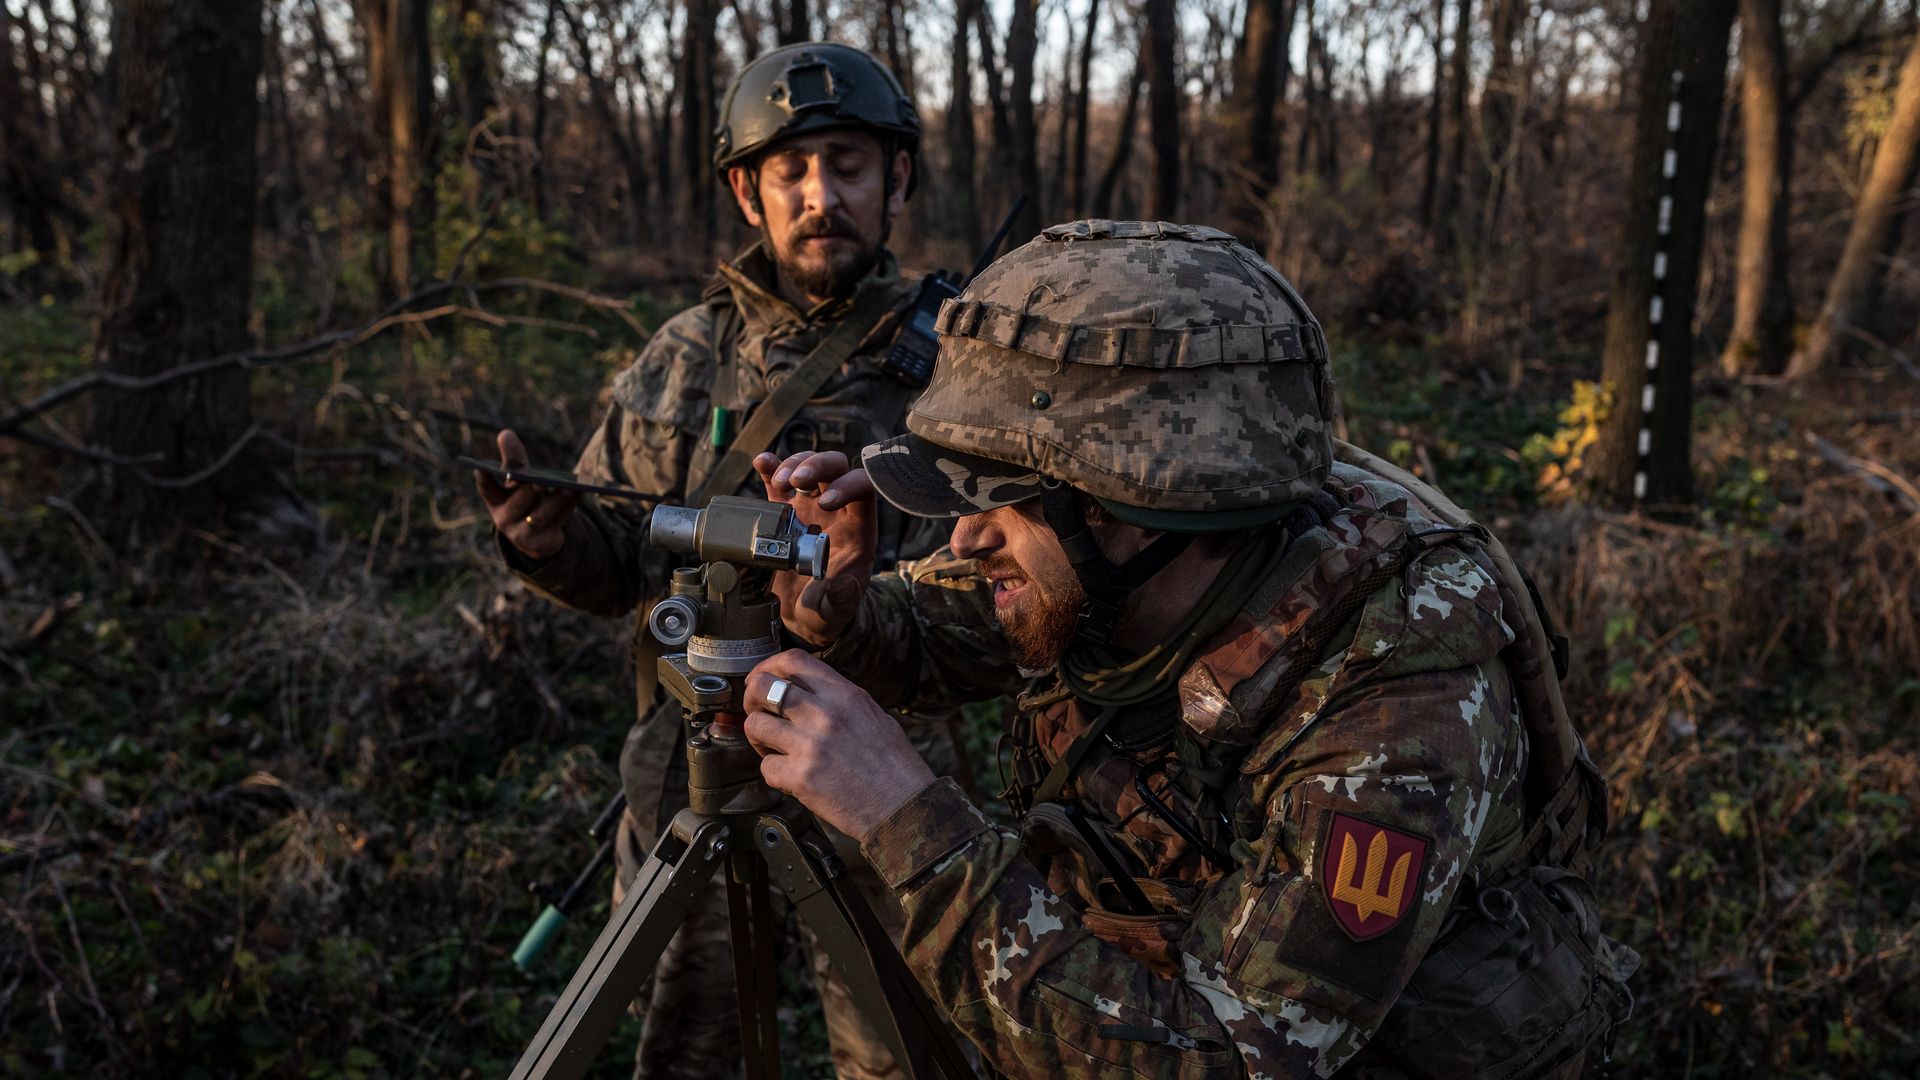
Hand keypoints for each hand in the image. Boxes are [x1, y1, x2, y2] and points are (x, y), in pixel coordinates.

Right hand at [475, 430, 581, 559]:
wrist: (537, 537)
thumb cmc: (525, 499)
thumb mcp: (517, 481)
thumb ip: (513, 459)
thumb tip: (505, 433)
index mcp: (496, 501)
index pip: (487, 489)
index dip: (484, 479)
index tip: (481, 468)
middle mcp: (505, 519)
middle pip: (518, 503)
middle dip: (528, 492)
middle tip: (538, 483)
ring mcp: (523, 533)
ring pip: (541, 515)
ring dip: (557, 500)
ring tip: (570, 487)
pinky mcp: (543, 541)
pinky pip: (558, 521)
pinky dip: (569, 506)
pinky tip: (579, 492)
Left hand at [742, 650, 934, 842]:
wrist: (905, 808)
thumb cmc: (895, 767)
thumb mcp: (874, 716)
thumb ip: (839, 700)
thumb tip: (807, 693)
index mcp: (844, 695)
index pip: (793, 660)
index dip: (769, 666)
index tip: (763, 679)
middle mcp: (824, 714)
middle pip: (763, 686)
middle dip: (752, 699)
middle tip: (758, 713)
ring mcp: (810, 745)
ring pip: (754, 724)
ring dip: (758, 737)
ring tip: (774, 748)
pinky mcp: (800, 777)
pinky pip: (766, 767)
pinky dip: (774, 773)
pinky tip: (790, 776)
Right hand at [753, 450, 877, 646]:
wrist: (800, 616)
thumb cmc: (825, 611)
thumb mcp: (836, 611)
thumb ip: (843, 600)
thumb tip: (845, 585)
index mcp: (858, 528)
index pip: (864, 490)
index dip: (848, 486)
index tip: (824, 502)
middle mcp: (835, 510)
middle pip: (835, 468)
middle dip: (816, 465)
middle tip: (794, 481)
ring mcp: (807, 506)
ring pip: (807, 466)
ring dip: (792, 464)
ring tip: (776, 483)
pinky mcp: (782, 511)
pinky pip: (777, 480)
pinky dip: (769, 467)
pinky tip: (761, 462)